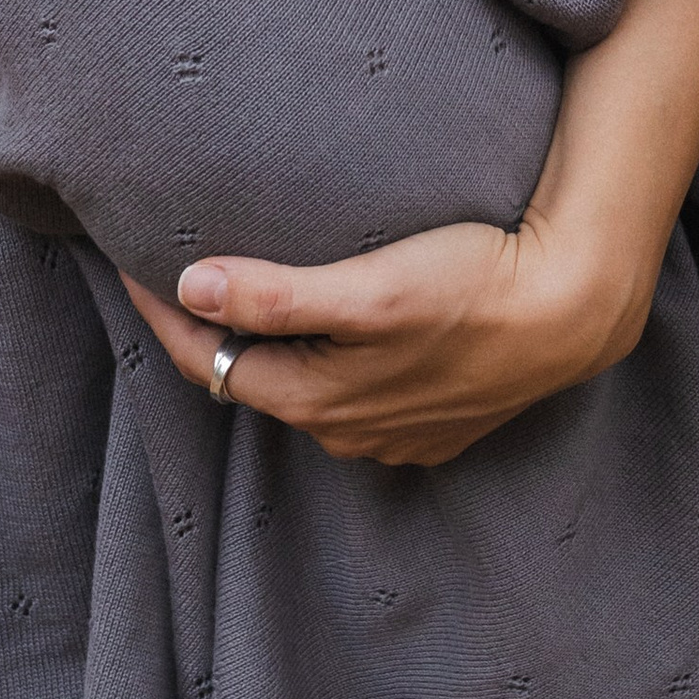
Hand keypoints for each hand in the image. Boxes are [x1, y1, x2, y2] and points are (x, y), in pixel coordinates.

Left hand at [124, 212, 627, 466]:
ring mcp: (393, 436)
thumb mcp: (367, 289)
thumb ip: (276, 295)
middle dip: (214, 330)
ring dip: (277, 347)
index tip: (127, 261)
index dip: (163, 312)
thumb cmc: (470, 287)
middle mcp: (345, 432)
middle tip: (180, 269)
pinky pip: (358, 398)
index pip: (206, 360)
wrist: (571, 313)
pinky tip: (341, 327)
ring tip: (258, 291)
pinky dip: (332, 363)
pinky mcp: (435, 424)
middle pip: (254, 377)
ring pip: (307, 389)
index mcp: (315, 399)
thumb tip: (191, 285)